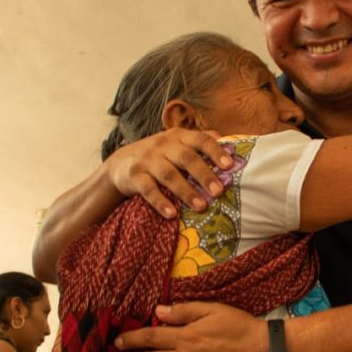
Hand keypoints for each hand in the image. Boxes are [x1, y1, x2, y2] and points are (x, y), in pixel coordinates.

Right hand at [104, 128, 232, 217]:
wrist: (121, 163)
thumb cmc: (159, 156)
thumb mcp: (177, 144)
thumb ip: (199, 142)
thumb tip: (230, 141)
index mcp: (179, 137)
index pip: (201, 139)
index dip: (216, 151)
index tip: (230, 166)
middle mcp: (163, 145)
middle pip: (187, 158)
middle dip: (204, 175)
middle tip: (219, 192)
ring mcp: (147, 159)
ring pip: (169, 175)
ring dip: (186, 191)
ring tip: (201, 207)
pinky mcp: (134, 176)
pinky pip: (148, 190)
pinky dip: (160, 202)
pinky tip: (172, 214)